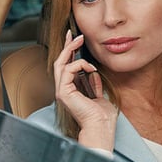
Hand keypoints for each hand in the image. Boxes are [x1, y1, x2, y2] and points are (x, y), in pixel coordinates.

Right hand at [53, 31, 117, 150]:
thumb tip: (93, 73)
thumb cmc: (101, 116)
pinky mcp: (64, 92)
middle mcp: (63, 90)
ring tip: (80, 41)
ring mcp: (61, 91)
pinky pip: (68, 70)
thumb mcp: (99, 95)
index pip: (66, 67)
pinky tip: (91, 67)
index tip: (75, 40)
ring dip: (71, 50)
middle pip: (60, 62)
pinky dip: (80, 65)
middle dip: (67, 46)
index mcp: (70, 90)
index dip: (69, 52)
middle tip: (74, 34)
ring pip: (61, 64)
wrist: (100, 127)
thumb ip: (94, 84)